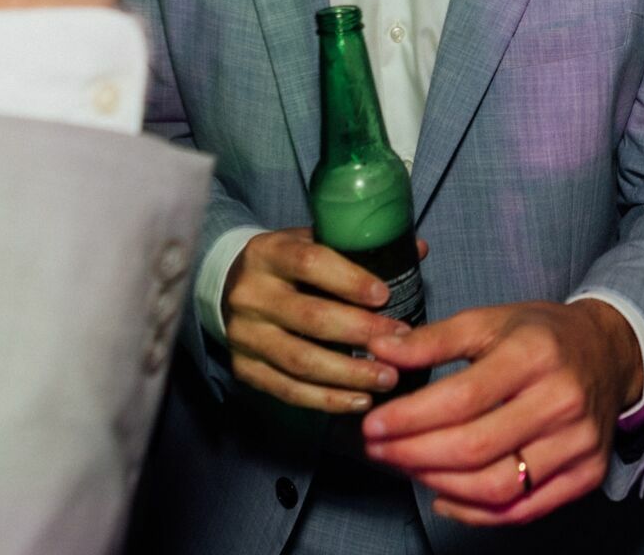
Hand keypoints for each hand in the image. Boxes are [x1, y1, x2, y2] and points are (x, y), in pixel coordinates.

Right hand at [222, 227, 427, 413]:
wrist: (227, 288)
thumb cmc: (284, 265)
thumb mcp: (310, 243)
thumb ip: (357, 250)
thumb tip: (417, 250)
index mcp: (269, 253)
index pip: (310, 263)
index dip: (349, 280)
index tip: (385, 296)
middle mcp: (251, 295)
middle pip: (310, 317)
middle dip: (360, 332)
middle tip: (399, 342)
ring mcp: (245, 335)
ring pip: (301, 360)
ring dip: (349, 374)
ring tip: (387, 378)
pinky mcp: (245, 368)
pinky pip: (289, 390)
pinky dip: (327, 399)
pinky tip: (360, 400)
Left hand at [360, 299, 643, 526]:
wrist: (608, 353)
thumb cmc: (542, 336)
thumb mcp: (489, 321)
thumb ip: (433, 339)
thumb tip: (381, 351)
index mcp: (535, 355)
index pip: (463, 398)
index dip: (411, 418)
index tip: (373, 426)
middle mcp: (562, 401)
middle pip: (476, 447)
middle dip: (415, 455)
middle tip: (378, 451)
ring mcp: (579, 443)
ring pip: (498, 486)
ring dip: (440, 485)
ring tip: (407, 469)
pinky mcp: (587, 474)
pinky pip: (524, 510)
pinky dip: (476, 513)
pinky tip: (443, 497)